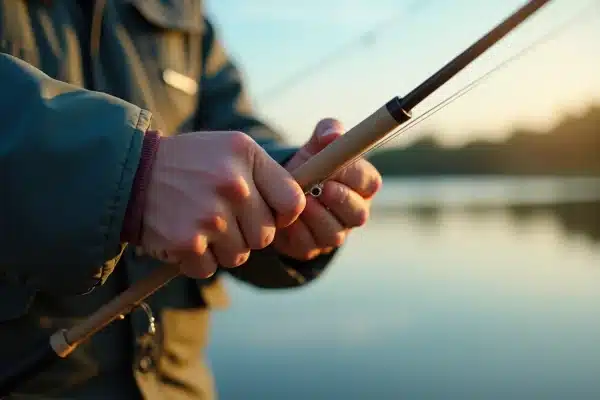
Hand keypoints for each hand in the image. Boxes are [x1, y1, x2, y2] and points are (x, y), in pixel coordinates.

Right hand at [141, 131, 305, 277]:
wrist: (131, 174)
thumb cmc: (190, 163)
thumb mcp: (233, 148)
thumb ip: (269, 173)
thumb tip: (298, 210)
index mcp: (247, 157)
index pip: (293, 204)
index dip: (283, 214)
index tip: (267, 211)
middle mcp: (232, 186)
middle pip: (266, 236)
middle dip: (247, 231)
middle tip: (222, 214)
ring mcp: (210, 217)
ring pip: (239, 255)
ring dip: (222, 247)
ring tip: (201, 222)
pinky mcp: (187, 243)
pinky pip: (210, 269)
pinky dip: (198, 260)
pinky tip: (185, 235)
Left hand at [272, 119, 381, 259]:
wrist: (278, 192)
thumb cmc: (309, 165)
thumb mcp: (317, 144)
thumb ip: (327, 131)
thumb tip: (332, 135)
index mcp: (361, 185)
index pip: (369, 183)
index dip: (354, 176)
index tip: (335, 168)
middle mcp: (353, 212)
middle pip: (358, 214)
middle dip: (340, 201)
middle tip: (320, 188)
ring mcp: (335, 233)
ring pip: (334, 233)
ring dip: (316, 217)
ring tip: (300, 202)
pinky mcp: (312, 248)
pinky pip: (308, 244)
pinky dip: (296, 231)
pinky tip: (285, 218)